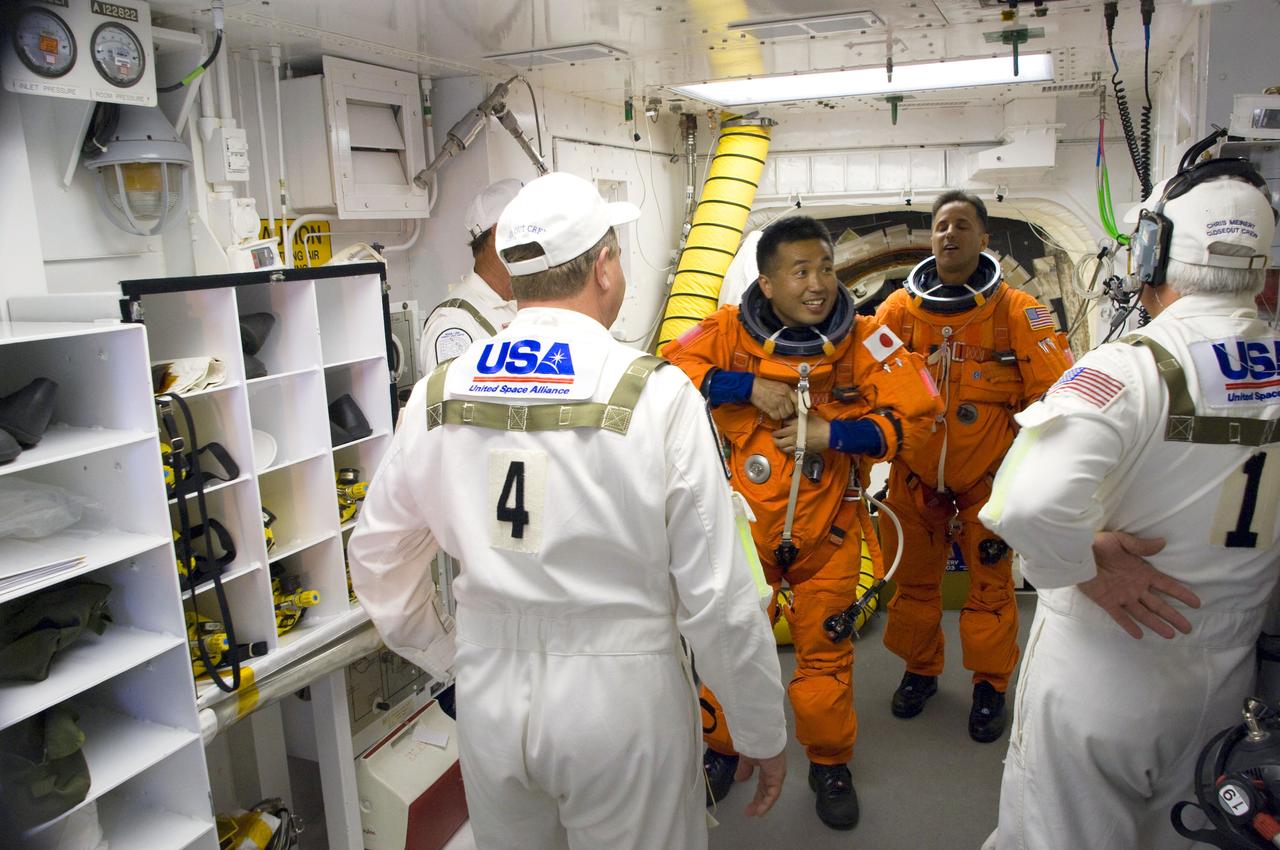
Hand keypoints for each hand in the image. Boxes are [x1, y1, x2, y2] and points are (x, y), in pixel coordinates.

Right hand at [735, 750, 786, 816]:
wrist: (760, 737)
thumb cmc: (753, 744)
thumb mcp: (746, 759)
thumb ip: (744, 769)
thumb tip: (738, 779)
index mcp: (766, 767)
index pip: (763, 785)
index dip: (757, 796)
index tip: (748, 805)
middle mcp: (773, 773)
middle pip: (766, 791)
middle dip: (758, 802)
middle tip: (749, 812)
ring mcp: (777, 776)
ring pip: (770, 795)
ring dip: (762, 805)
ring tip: (754, 814)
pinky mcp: (777, 777)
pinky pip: (773, 794)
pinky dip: (767, 803)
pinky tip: (760, 811)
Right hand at [750, 378, 795, 420]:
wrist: (753, 386)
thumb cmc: (765, 386)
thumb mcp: (780, 386)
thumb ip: (788, 393)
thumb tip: (794, 402)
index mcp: (787, 390)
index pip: (798, 402)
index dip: (798, 409)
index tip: (797, 413)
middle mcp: (784, 397)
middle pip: (791, 411)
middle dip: (787, 412)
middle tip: (783, 411)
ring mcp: (777, 403)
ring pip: (784, 415)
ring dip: (781, 415)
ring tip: (776, 411)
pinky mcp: (770, 409)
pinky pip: (777, 417)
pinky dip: (775, 416)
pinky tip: (772, 412)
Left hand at [772, 415, 830, 453]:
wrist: (828, 435)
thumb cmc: (820, 425)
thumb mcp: (808, 417)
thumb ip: (798, 417)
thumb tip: (793, 417)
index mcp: (793, 425)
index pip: (782, 425)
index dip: (780, 425)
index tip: (780, 426)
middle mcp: (792, 435)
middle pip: (777, 437)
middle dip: (774, 436)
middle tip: (774, 436)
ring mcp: (795, 444)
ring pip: (781, 446)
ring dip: (779, 444)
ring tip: (779, 443)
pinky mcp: (800, 450)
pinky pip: (789, 452)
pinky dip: (787, 450)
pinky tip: (788, 448)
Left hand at [1079, 531, 1200, 639]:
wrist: (1075, 553)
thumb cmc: (1097, 543)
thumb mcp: (1121, 541)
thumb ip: (1140, 546)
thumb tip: (1163, 542)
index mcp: (1141, 572)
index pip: (1166, 585)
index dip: (1181, 594)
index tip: (1196, 603)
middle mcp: (1135, 587)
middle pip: (1158, 605)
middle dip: (1174, 616)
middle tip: (1188, 629)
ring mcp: (1121, 596)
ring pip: (1143, 614)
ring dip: (1156, 624)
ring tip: (1171, 635)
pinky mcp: (1107, 601)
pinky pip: (1120, 616)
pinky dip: (1129, 626)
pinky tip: (1139, 635)